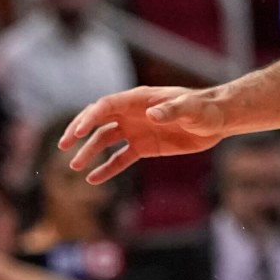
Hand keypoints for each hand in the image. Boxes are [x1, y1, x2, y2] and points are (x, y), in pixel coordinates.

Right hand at [62, 87, 230, 184]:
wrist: (216, 121)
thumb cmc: (204, 110)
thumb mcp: (190, 110)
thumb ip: (171, 111)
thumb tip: (151, 115)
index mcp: (138, 100)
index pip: (106, 107)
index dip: (89, 118)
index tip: (76, 133)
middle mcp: (132, 113)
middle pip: (97, 120)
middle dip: (79, 131)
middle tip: (63, 145)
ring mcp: (136, 130)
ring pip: (104, 140)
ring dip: (89, 152)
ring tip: (74, 166)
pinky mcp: (143, 147)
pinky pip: (120, 158)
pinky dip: (107, 168)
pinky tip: (93, 179)